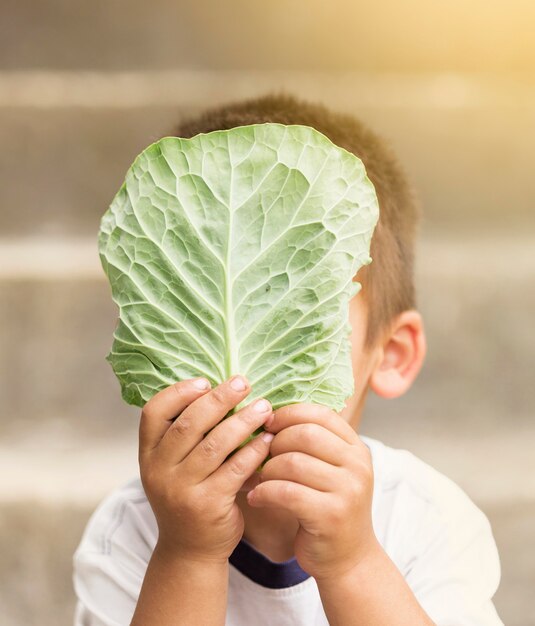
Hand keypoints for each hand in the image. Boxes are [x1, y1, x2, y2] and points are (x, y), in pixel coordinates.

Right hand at [138, 375, 273, 563]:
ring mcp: (181, 489)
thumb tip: (219, 389)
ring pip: (215, 444)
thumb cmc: (187, 495)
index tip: (205, 381)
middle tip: (243, 383)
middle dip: (219, 398)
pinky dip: (254, 449)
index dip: (178, 392)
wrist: (189, 550)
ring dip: (243, 420)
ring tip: (263, 407)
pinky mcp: (207, 505)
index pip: (153, 412)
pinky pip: (235, 468)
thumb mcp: (172, 466)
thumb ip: (185, 434)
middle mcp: (159, 470)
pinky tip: (268, 438)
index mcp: (148, 454)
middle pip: (189, 423)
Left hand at [246, 403, 378, 580]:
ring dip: (267, 469)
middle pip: (305, 434)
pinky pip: (286, 492)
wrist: (348, 559)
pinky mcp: (330, 515)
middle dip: (276, 442)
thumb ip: (311, 443)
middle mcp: (357, 465)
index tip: (268, 423)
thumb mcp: (330, 470)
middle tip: (262, 455)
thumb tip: (268, 413)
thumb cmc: (328, 508)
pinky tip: (256, 497)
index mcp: (355, 448)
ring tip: (259, 479)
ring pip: (292, 462)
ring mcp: (347, 490)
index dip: (289, 414)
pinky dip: (264, 492)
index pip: (321, 414)